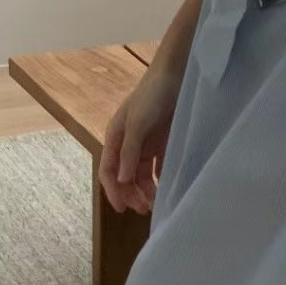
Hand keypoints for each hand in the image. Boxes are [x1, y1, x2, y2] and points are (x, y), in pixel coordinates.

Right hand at [99, 66, 181, 215]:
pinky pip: (159, 166)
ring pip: (142, 174)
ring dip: (146, 190)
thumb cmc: (152, 95)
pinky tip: (168, 189)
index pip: (108, 171)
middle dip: (131, 194)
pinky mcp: (163, 142)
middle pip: (125, 176)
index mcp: (115, 137)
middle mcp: (128, 143)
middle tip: (145, 209)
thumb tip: (120, 180)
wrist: (177, 75)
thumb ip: (129, 152)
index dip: (113, 191)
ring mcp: (146, 143)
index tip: (123, 209)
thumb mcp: (137, 123)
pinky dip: (161, 179)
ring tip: (157, 203)